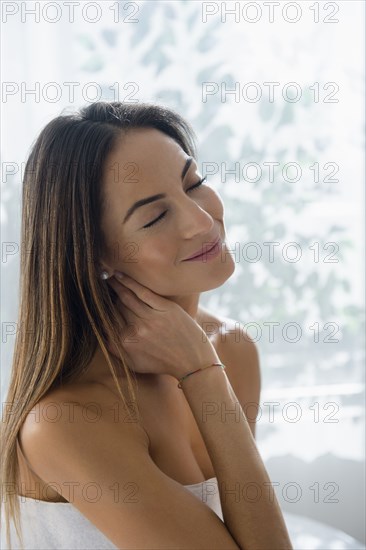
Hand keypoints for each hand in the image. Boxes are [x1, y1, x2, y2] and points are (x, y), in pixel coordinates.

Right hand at [104, 273, 219, 378]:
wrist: (192, 362)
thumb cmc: (163, 363)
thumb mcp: (134, 364)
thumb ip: (116, 351)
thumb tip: (103, 335)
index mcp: (126, 343)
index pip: (109, 319)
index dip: (103, 308)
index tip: (98, 298)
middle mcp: (136, 329)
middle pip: (117, 306)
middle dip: (108, 295)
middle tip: (101, 282)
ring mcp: (151, 318)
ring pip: (127, 296)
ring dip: (115, 284)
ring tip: (108, 275)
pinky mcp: (165, 309)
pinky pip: (142, 292)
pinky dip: (129, 282)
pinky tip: (120, 275)